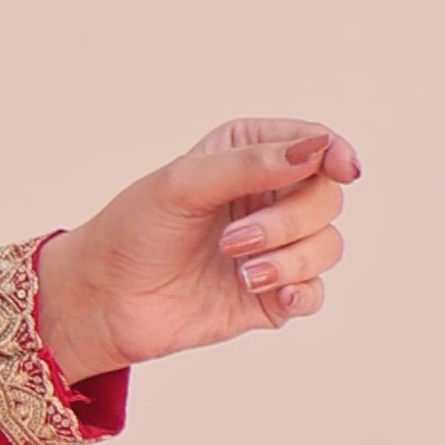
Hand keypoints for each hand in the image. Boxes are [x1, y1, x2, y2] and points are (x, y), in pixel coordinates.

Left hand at [32, 119, 360, 384]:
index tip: (342, 168)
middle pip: (326, 198)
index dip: (335, 153)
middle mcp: (267, 197)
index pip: (313, 144)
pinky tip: (270, 293)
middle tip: (231, 241)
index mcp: (247, 155)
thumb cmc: (132, 231)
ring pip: (327, 245)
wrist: (102, 300)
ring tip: (239, 272)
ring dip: (289, 259)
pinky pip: (314, 291)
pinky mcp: (270, 294)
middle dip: (288, 221)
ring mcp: (272, 248)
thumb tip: (318, 148)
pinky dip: (300, 291)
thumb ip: (249, 164)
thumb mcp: (183, 184)